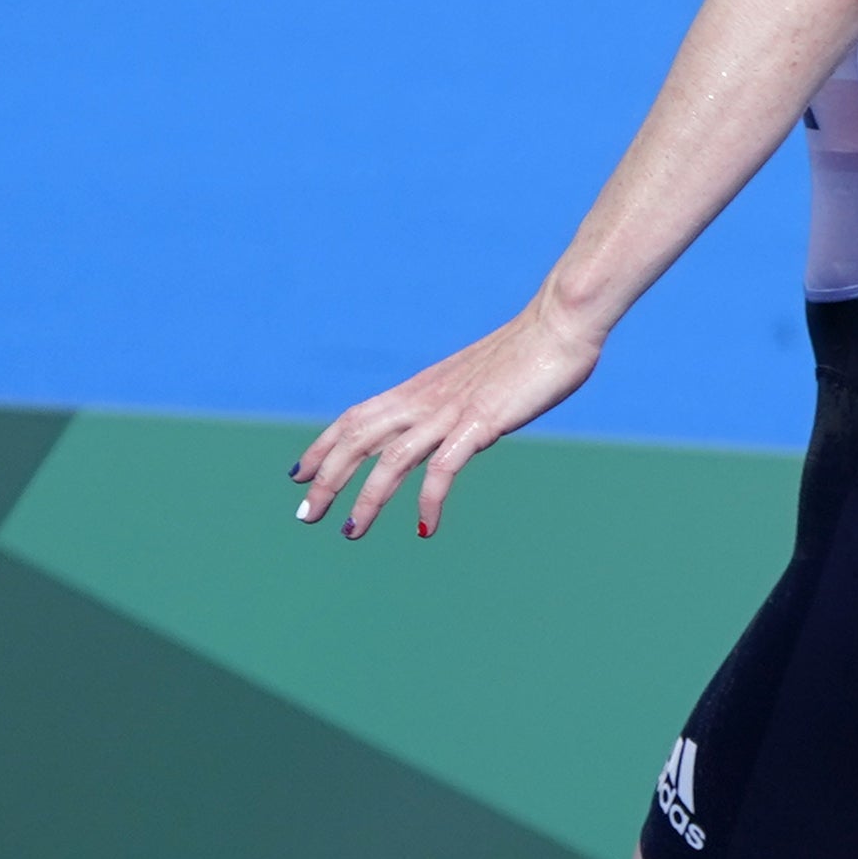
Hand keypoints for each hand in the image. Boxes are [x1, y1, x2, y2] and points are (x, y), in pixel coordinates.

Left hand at [291, 298, 601, 539]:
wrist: (558, 326)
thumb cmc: (528, 352)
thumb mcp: (477, 383)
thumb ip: (457, 407)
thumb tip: (451, 432)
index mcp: (420, 388)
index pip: (355, 418)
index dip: (323, 446)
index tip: (299, 475)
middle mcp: (424, 399)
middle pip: (359, 440)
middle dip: (328, 479)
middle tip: (306, 516)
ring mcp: (450, 411)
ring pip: (391, 459)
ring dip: (366, 498)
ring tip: (350, 532)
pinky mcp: (479, 423)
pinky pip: (444, 468)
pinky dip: (429, 500)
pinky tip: (424, 528)